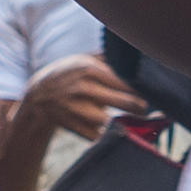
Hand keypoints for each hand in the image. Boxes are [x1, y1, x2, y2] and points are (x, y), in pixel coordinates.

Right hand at [19, 54, 135, 140]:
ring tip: (125, 118)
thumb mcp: (84, 60)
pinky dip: (100, 133)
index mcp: (89, 68)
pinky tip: (100, 125)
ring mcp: (75, 108)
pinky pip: (96, 134)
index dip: (142, 89)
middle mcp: (83, 87)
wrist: (38, 96)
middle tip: (145, 109)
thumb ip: (109, 58)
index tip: (152, 93)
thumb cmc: (69, 75)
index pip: (125, 81)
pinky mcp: (71, 125)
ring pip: (109, 121)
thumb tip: (137, 55)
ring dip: (119, 122)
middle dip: (140, 108)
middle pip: (124, 102)